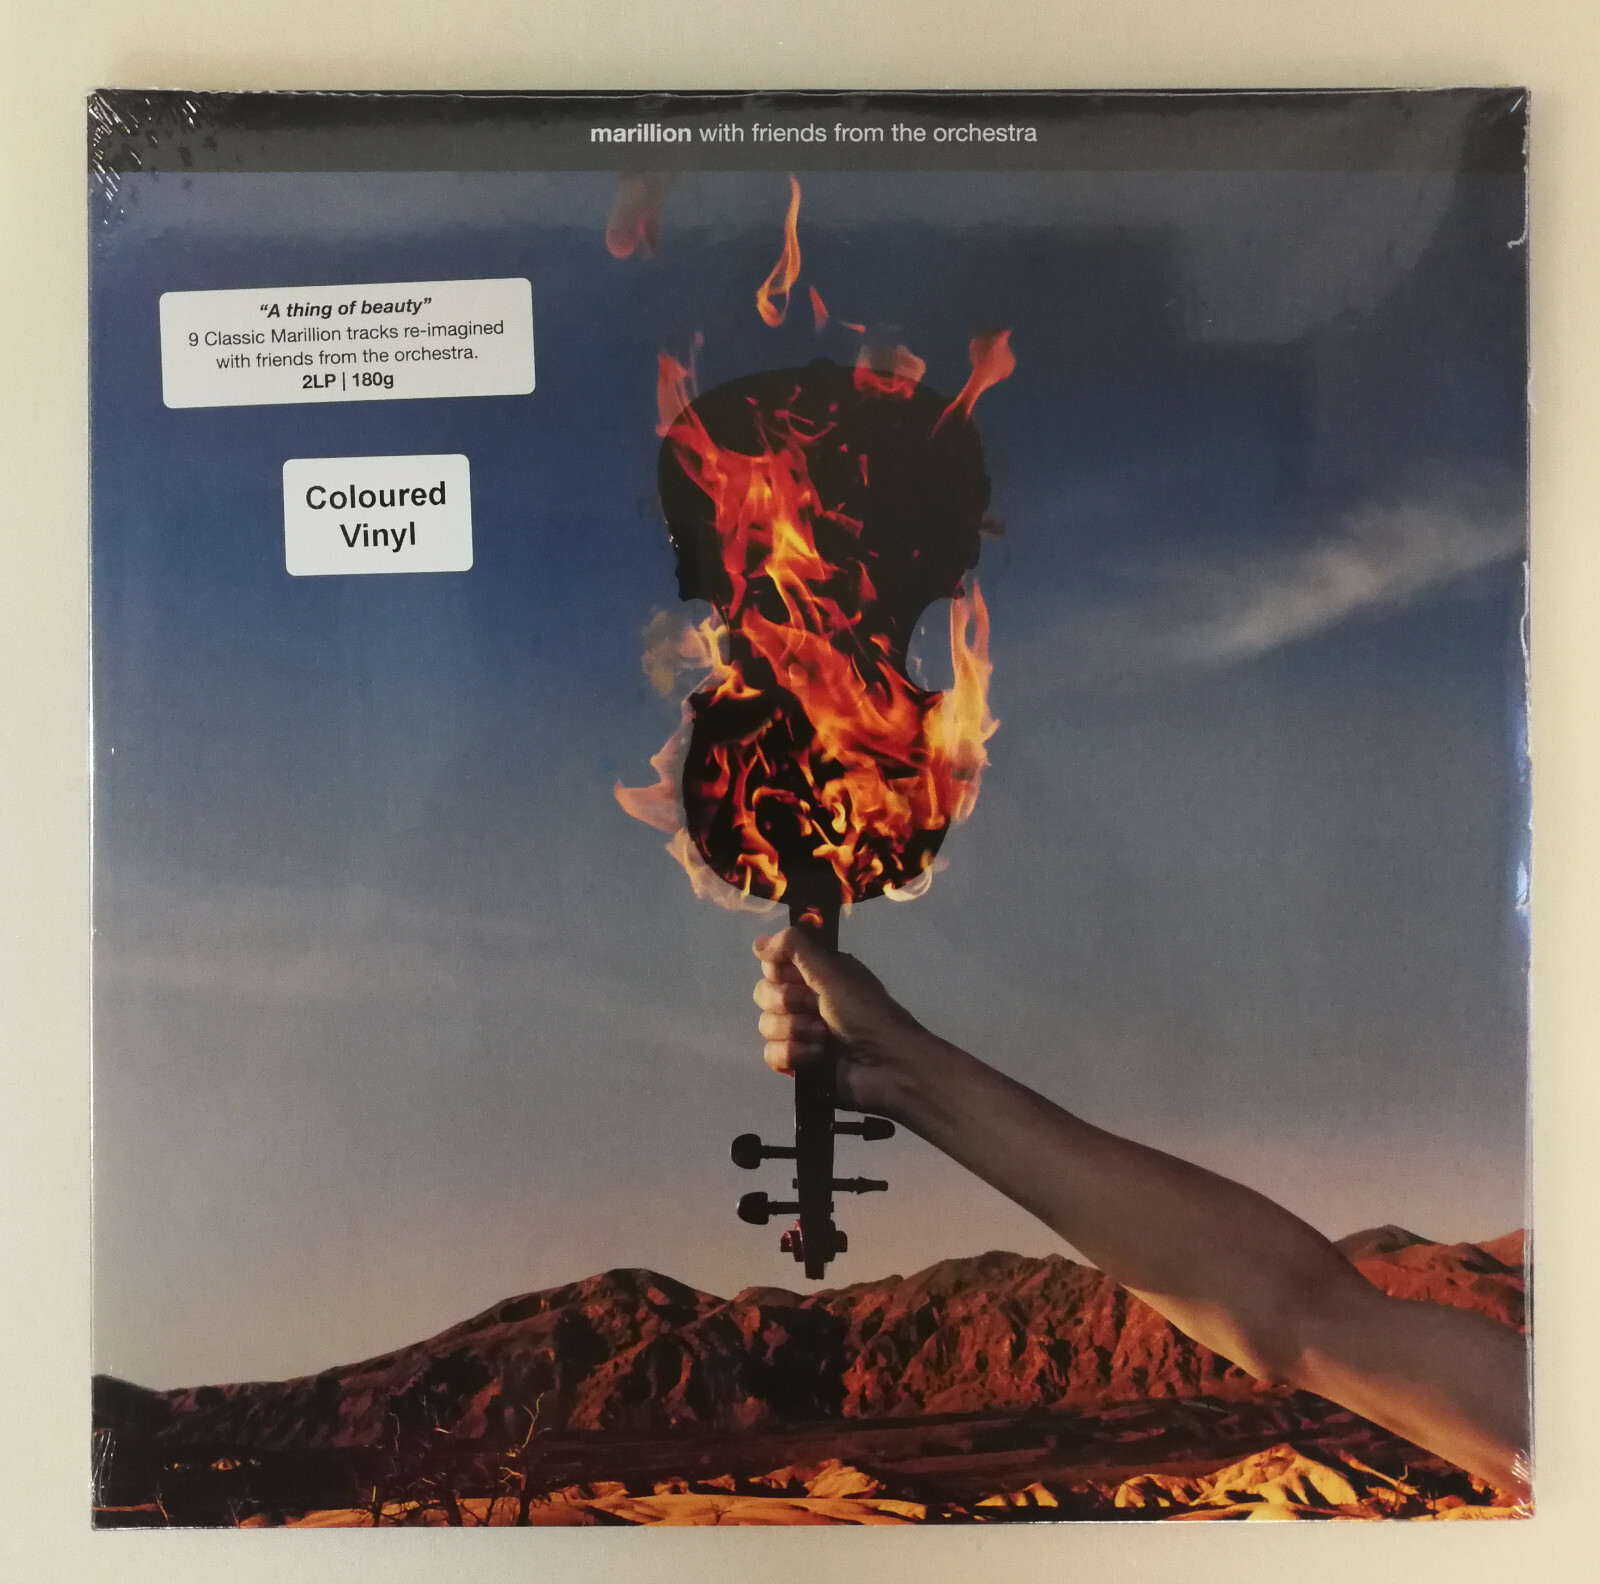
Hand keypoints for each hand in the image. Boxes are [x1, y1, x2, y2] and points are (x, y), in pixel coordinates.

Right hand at [751, 928, 927, 1118]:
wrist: (886, 1063)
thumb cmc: (864, 1012)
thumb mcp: (833, 972)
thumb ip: (796, 948)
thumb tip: (757, 943)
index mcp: (816, 973)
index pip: (773, 965)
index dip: (778, 970)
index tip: (795, 975)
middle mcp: (806, 998)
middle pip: (764, 994)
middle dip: (787, 1002)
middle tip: (814, 1007)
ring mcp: (800, 1032)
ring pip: (766, 1024)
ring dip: (796, 1029)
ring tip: (824, 1037)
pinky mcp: (798, 1062)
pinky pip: (771, 1053)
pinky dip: (793, 1054)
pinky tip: (816, 1056)